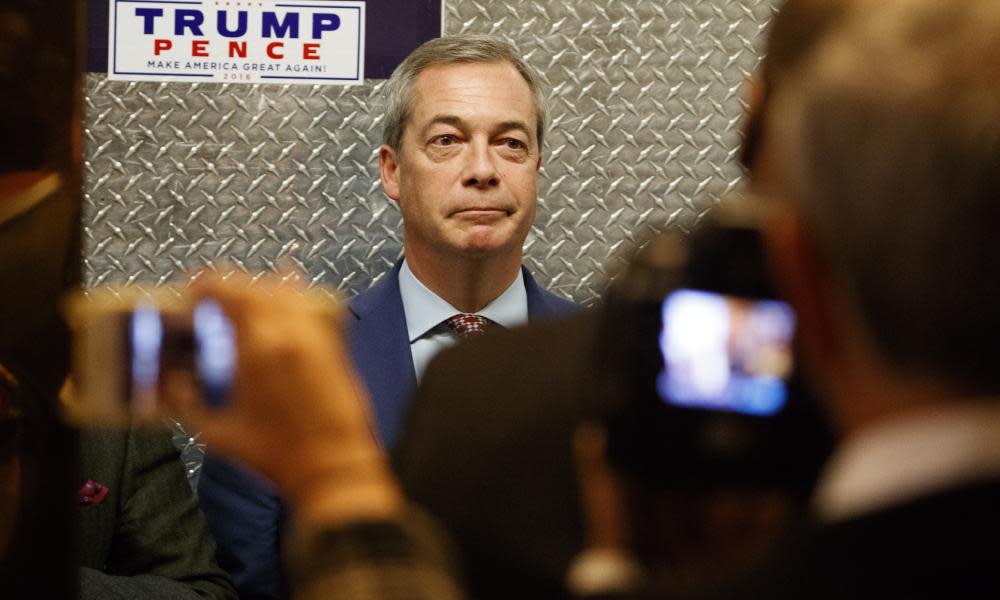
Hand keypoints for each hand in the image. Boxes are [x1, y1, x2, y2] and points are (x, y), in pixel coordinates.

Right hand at [168, 272, 401, 525]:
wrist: (332, 466)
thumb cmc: (279, 455)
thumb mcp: (218, 432)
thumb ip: (186, 404)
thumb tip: (171, 384)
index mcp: (257, 347)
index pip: (226, 290)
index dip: (204, 286)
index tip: (192, 292)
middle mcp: (289, 332)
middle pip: (254, 286)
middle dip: (228, 288)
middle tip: (211, 301)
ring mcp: (316, 335)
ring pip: (285, 291)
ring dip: (260, 291)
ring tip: (243, 304)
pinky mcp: (335, 345)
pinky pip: (312, 305)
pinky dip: (294, 297)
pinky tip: (286, 293)